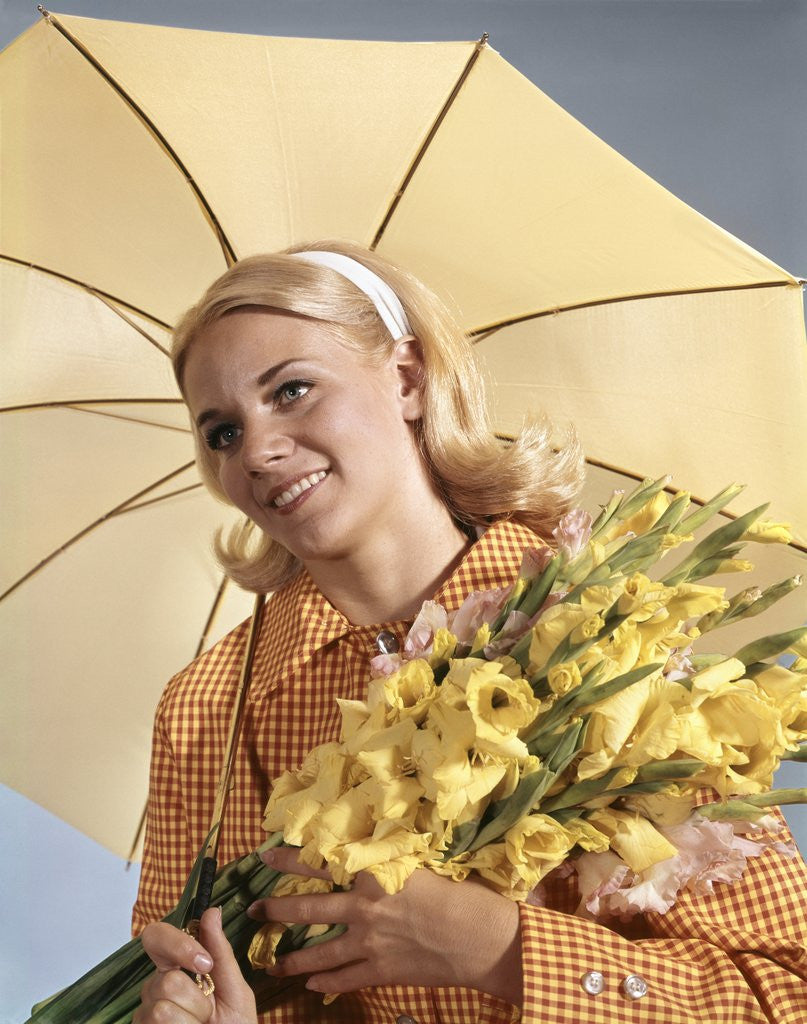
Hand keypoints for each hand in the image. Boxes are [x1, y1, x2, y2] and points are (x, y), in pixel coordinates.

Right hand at [134, 907, 257, 1022]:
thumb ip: (221, 952)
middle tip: (208, 1014)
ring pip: (162, 1008)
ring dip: (192, 1021)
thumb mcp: (235, 990)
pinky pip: (157, 1023)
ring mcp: (144, 1015)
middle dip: (197, 1001)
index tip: (204, 963)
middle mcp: (155, 988)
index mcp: (178, 968)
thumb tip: (211, 911)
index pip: (156, 937)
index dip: (177, 944)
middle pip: (165, 980)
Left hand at [246, 848, 521, 1006]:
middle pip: (309, 908)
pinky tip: (310, 983)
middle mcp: (364, 908)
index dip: (290, 859)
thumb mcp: (421, 862)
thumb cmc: (459, 892)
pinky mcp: (382, 970)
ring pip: (320, 951)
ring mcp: (370, 943)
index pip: (321, 862)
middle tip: (252, 910)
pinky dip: (325, 981)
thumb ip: (389, 858)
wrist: (481, 938)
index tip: (265, 856)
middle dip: (276, 910)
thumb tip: (369, 846)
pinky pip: (345, 978)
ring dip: (292, 956)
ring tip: (272, 961)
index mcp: (373, 875)